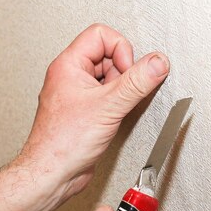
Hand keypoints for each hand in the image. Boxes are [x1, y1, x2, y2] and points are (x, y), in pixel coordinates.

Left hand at [18, 23, 169, 200]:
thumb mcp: (108, 107)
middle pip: (108, 55)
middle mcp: (70, 76)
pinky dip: (117, 103)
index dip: (121, 50)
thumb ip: (137, 82)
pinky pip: (107, 96)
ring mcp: (77, 94)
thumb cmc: (62, 144)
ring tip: (116, 108)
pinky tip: (115, 118)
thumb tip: (157, 63)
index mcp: (68, 65)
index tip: (128, 72)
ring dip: (121, 90)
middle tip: (123, 93)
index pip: (101, 35)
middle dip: (123, 73)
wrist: (52, 174)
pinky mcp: (84, 111)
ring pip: (109, 77)